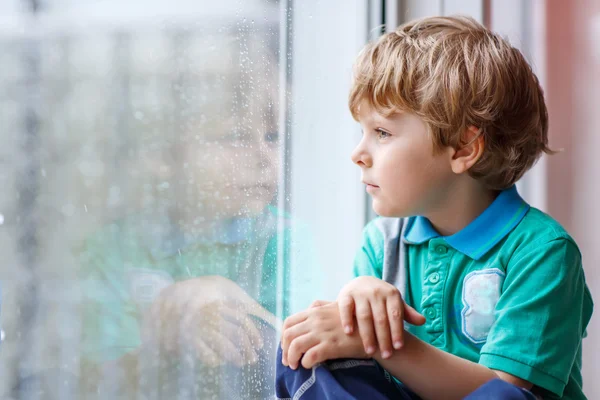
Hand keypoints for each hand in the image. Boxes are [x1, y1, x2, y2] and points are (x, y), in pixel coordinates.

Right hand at [143, 275, 277, 366]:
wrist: (180, 295)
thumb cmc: (216, 294)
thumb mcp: (234, 296)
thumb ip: (254, 308)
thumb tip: (277, 322)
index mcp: (222, 304)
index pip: (243, 321)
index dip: (253, 336)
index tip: (259, 346)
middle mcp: (212, 314)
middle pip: (236, 334)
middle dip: (247, 349)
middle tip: (253, 359)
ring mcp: (200, 326)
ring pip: (222, 345)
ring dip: (234, 356)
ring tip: (241, 362)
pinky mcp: (190, 337)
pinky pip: (205, 353)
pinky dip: (213, 359)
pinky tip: (219, 362)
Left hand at [280, 302, 367, 369]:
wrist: (375, 330)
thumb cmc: (355, 320)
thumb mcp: (336, 306)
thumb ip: (322, 305)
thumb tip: (310, 307)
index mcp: (315, 311)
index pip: (288, 322)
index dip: (283, 336)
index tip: (286, 346)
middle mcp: (316, 320)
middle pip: (288, 335)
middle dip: (284, 350)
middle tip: (288, 361)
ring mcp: (323, 332)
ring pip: (295, 346)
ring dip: (292, 358)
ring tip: (296, 366)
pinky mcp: (331, 346)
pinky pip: (310, 356)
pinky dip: (305, 363)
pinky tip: (309, 365)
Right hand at [337, 276, 424, 358]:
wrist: (361, 282)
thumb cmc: (381, 298)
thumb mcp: (395, 302)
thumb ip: (407, 313)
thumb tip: (422, 321)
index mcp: (391, 294)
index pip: (395, 315)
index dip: (397, 332)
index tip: (398, 348)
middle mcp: (376, 292)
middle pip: (380, 318)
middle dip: (384, 338)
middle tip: (386, 355)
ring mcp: (360, 293)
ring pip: (364, 316)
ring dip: (367, 335)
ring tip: (370, 351)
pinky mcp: (346, 295)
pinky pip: (346, 308)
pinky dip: (347, 320)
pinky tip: (349, 333)